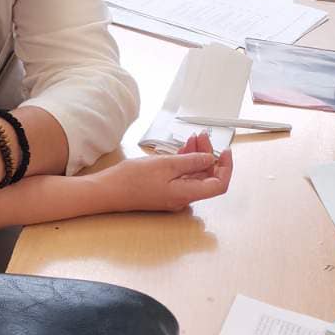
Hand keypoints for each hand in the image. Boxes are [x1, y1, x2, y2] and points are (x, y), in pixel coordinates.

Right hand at [93, 132, 232, 213]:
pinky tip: (183, 149)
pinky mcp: (165, 190)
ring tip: (194, 138)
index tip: (225, 151)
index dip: (226, 167)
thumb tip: (210, 160)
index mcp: (186, 194)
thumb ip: (191, 162)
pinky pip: (183, 176)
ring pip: (194, 175)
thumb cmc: (131, 180)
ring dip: (197, 156)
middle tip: (204, 136)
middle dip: (209, 155)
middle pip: (207, 177)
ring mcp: (174, 195)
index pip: (219, 184)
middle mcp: (183, 197)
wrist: (108, 190)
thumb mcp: (165, 165)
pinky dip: (186, 162)